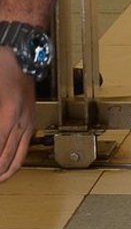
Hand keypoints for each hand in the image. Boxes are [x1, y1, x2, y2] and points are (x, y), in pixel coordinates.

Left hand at [0, 47, 35, 182]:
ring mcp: (27, 122)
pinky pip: (22, 150)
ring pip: (15, 159)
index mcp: (7, 114)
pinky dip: (12, 164)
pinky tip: (4, 169)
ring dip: (2, 174)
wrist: (21, 54)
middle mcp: (20, 121)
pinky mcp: (30, 121)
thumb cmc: (2, 66)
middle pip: (4, 160)